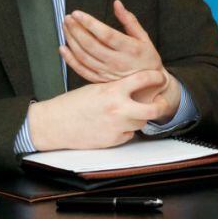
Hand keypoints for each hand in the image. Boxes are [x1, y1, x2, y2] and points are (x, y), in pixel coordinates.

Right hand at [26, 70, 171, 150]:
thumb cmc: (73, 104)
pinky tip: (115, 124)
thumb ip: (117, 88)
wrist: (56, 124)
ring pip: (141, 123)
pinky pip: (129, 134)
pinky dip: (126, 130)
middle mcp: (118, 109)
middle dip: (160, 105)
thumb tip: (134, 86)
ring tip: (129, 112)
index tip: (160, 77)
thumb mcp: (96, 88)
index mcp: (113, 91)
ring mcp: (117, 127)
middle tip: (161, 102)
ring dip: (139, 117)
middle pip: (152, 109)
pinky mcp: (113, 140)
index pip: (143, 80)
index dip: (156, 77)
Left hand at [61, 0, 161, 80]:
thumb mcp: (144, 37)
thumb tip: (117, 3)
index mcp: (129, 49)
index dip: (90, 23)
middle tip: (67, 18)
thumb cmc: (147, 58)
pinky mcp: (100, 80)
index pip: (106, 34)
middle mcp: (117, 62)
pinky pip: (82, 70)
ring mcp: (107, 72)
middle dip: (76, 30)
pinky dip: (70, 60)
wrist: (150, 86)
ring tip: (65, 27)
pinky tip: (63, 48)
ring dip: (72, 41)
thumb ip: (129, 20)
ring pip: (84, 57)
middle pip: (91, 45)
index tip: (77, 13)